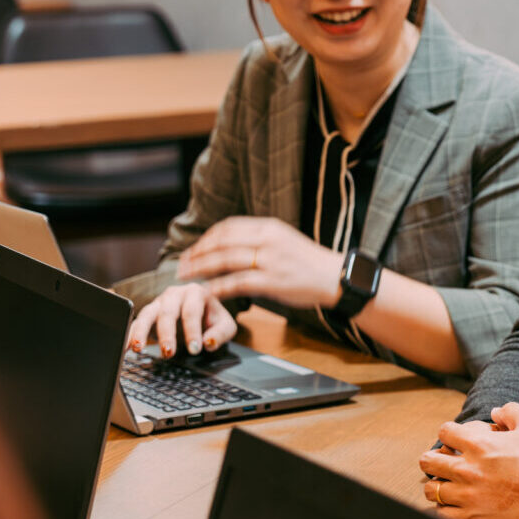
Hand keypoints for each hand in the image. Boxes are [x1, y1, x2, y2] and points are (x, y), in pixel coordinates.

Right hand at [127, 282, 237, 357]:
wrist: (201, 311)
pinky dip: (130, 335)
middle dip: (167, 334)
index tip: (195, 349)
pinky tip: (125, 347)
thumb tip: (208, 343)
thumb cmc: (212, 317)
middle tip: (168, 353)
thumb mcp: (225, 325)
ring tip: (138, 348)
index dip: (192, 331)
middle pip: (167, 312)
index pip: (192, 311)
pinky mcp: (148, 314)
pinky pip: (135, 322)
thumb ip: (221, 333)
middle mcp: (174, 294)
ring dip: (141, 332)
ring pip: (147, 315)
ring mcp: (158, 303)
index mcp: (196, 293)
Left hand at [177, 216, 342, 309]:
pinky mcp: (272, 281)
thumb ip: (260, 240)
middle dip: (197, 252)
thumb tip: (231, 244)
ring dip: (201, 268)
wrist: (335, 277)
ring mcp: (270, 260)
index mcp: (269, 227)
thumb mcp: (284, 240)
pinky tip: (206, 291)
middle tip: (182, 262)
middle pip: (222, 241)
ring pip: (225, 260)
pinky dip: (217, 286)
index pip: (228, 227)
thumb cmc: (310, 262)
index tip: (195, 248)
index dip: (206, 238)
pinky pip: (237, 283)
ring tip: (186, 276)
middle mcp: (267, 240)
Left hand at [417, 402, 518, 518]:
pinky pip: (442, 515)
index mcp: (480, 445)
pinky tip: (454, 505)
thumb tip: (494, 412)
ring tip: (447, 485)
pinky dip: (444, 509)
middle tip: (443, 461)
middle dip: (434, 458)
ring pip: (431, 490)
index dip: (449, 432)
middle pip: (428, 461)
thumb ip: (511, 411)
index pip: (444, 432)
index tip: (456, 439)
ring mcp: (468, 497)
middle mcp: (468, 470)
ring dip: (437, 484)